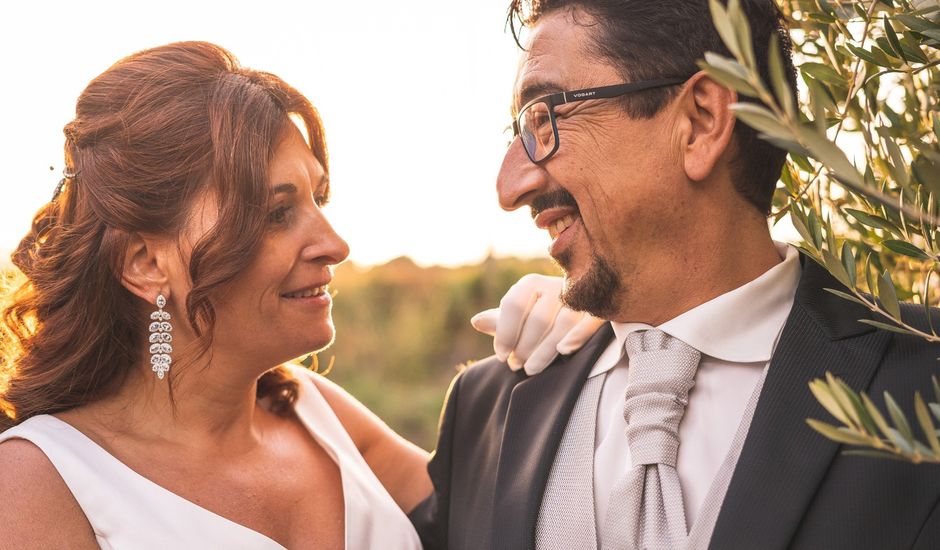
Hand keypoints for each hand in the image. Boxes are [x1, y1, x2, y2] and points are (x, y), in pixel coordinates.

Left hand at [471, 274, 604, 374]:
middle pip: (538, 319)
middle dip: (524, 346)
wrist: (581, 310)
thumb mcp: (520, 318)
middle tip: (517, 366)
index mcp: (531, 283)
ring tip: (531, 369)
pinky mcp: (600, 309)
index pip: (514, 304)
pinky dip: (576, 336)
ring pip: (563, 324)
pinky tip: (563, 351)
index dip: (505, 332)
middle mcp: (555, 285)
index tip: (501, 355)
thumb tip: (476, 321)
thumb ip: (501, 321)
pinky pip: (590, 322)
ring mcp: (580, 297)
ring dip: (545, 350)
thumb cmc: (541, 317)